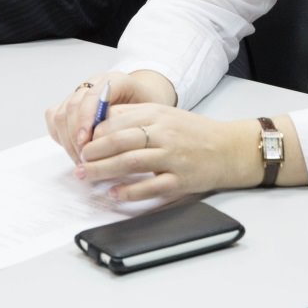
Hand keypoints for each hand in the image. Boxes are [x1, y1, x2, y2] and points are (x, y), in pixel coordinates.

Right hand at [46, 70, 177, 162]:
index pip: (92, 96)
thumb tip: (111, 143)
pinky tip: (74, 149)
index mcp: (116, 81)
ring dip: (68, 140)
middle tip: (85, 159)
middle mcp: (95, 83)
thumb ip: (132, 124)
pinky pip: (55, 117)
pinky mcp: (70, 103)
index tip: (86, 141)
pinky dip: (60, 135)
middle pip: (73, 105)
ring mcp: (81, 92)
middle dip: (75, 135)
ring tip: (81, 159)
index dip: (85, 119)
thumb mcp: (151, 115)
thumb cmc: (149, 110)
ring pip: (61, 113)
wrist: (145, 100)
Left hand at [72, 104, 262, 202]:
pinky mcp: (181, 180)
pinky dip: (129, 191)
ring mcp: (173, 157)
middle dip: (94, 153)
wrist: (228, 149)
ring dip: (104, 171)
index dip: (94, 133)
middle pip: (120, 141)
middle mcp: (164, 133)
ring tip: (88, 177)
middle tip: (79, 162)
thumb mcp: (164, 114)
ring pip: (131, 162)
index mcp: (157, 113)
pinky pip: (150, 187)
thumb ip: (134, 116)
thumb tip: (99, 123)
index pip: (117, 120)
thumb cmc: (192, 132)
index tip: (80, 142)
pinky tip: (115, 194)